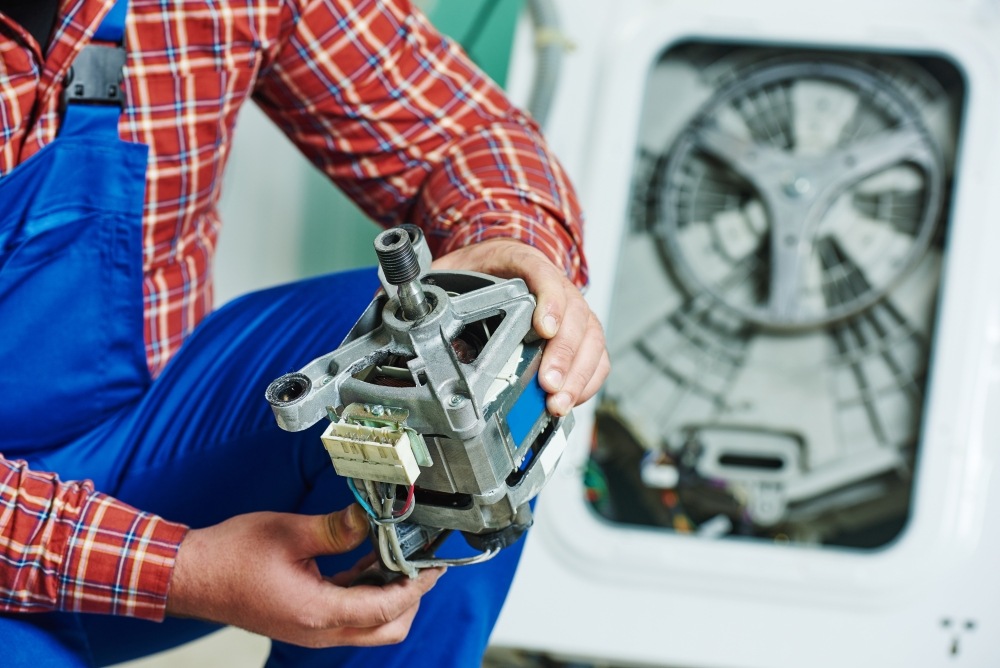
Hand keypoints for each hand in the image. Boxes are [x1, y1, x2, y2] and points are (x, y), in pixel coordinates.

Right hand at [166, 505, 442, 647]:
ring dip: (388, 594)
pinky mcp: (304, 619)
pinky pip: (348, 613)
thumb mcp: (290, 532)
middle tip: (420, 564)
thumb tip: (371, 518)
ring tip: (397, 554)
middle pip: (385, 628)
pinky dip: (365, 591)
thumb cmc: (231, 556)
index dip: (415, 586)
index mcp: (317, 613)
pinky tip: (368, 560)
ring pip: (369, 624)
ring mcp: (310, 628)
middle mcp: (317, 630)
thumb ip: (337, 529)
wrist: (192, 575)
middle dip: (410, 598)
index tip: (433, 565)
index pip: (385, 609)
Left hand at [433, 238, 608, 415]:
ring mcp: (573, 311)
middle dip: (564, 354)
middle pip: (575, 316)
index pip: (545, 275)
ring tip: (558, 402)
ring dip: (578, 375)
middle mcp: (557, 286)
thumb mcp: (453, 267)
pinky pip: (596, 358)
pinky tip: (570, 400)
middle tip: (548, 384)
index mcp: (524, 262)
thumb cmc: (481, 269)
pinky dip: (587, 381)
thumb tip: (399, 304)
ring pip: (591, 340)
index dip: (549, 302)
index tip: (541, 328)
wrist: (501, 263)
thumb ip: (433, 284)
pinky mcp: (581, 335)